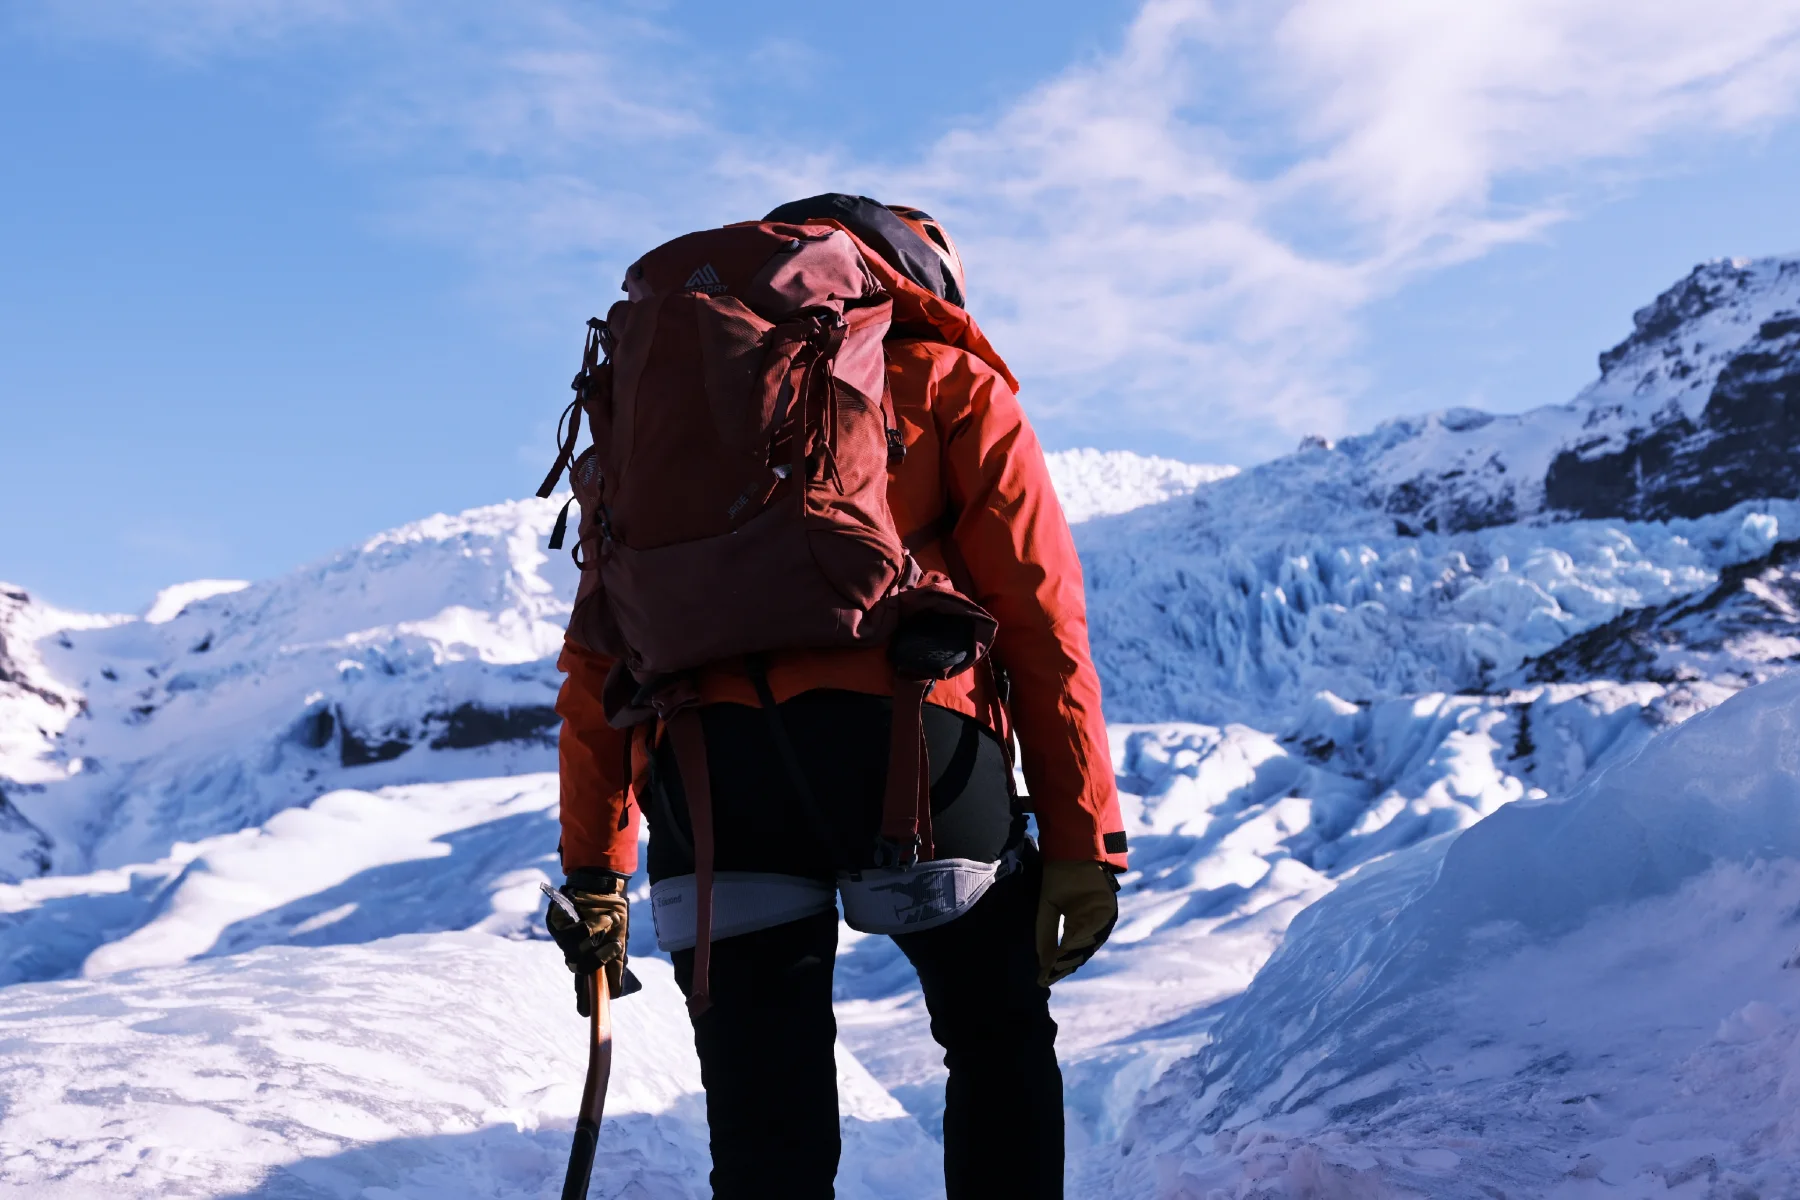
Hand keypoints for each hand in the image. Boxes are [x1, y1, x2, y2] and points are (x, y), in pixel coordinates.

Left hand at [545, 869, 630, 1004]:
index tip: (586, 1013)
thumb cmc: (611, 911)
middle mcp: (571, 950)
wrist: (603, 883)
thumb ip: (614, 965)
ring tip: (609, 923)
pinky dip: (594, 925)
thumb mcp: (618, 939)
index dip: (583, 998)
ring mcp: (562, 937)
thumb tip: (616, 993)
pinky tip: (601, 916)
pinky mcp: (556, 922)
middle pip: (578, 968)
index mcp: (586, 956)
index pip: (583, 983)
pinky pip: (577, 933)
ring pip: (576, 951)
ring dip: (599, 937)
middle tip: (614, 948)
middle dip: (598, 960)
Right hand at [1035, 860, 1119, 986]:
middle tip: (1052, 973)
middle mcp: (1092, 923)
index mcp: (1078, 923)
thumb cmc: (1058, 877)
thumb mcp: (1047, 908)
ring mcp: (1103, 917)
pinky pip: (1100, 928)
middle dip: (1066, 962)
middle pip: (1081, 950)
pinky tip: (1072, 946)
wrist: (1071, 851)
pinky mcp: (1109, 908)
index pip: (1069, 950)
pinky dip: (1087, 938)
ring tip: (1061, 964)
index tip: (1044, 977)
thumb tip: (1044, 963)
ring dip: (1076, 953)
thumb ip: (1047, 935)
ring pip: (1091, 942)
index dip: (1057, 964)